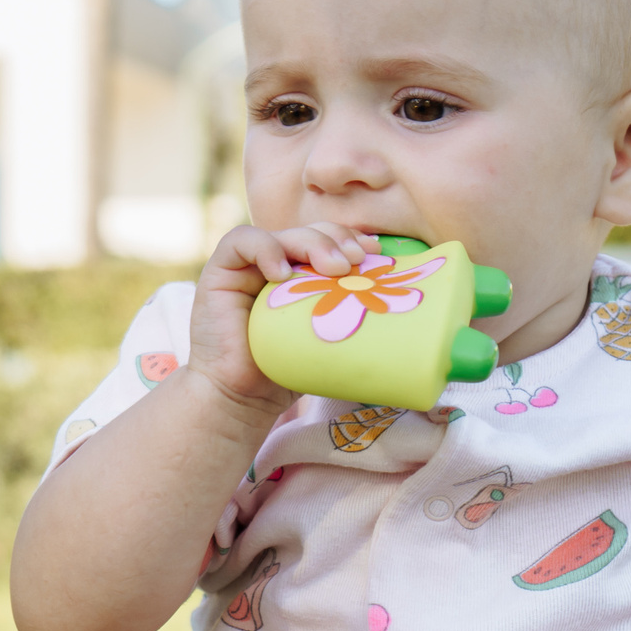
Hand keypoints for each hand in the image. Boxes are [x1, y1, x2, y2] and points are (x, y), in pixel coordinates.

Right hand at [185, 223, 377, 415]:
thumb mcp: (328, 339)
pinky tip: (282, 273)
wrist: (240, 398)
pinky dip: (265, 250)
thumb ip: (352, 318)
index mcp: (303, 275)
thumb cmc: (287, 372)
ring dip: (313, 243)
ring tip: (333, 268)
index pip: (329, 241)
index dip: (352, 239)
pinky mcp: (220, 271)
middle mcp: (276, 264)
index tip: (376, 255)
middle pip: (310, 232)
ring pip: (283, 233)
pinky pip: (241, 242)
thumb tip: (410, 320)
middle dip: (337, 239)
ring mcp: (248, 266)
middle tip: (357, 262)